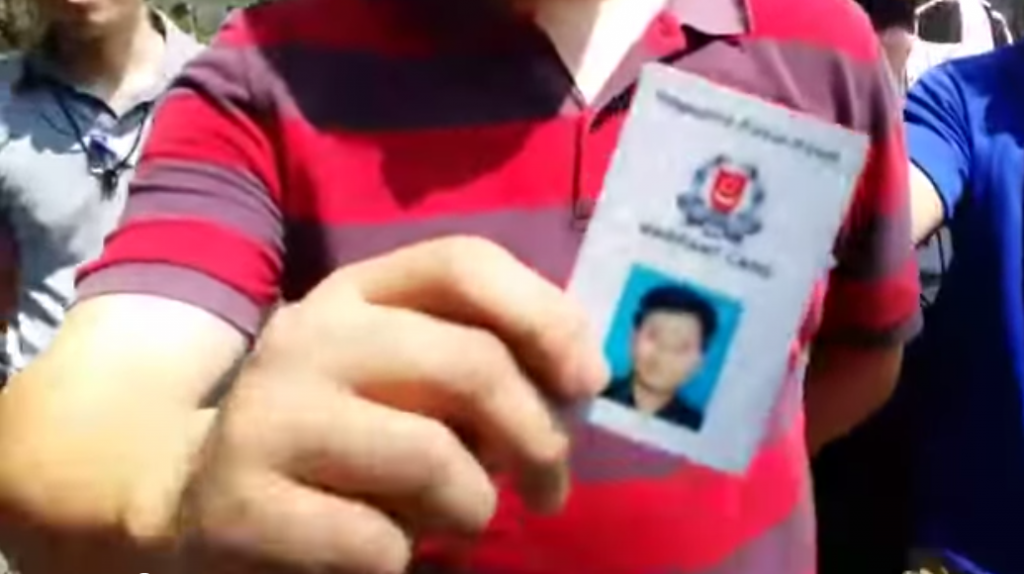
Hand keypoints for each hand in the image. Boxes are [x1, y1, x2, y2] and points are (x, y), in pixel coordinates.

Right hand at [178, 237, 607, 573]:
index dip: (544, 314)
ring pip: (434, 458)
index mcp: (356, 292)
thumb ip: (476, 361)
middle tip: (552, 485)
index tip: (587, 381)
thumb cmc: (334, 430)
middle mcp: (310, 337)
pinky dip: (405, 558)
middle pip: (470, 363)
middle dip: (539, 437)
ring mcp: (270, 418)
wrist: (195, 490)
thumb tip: (580, 379)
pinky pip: (379, 543)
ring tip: (456, 517)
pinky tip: (381, 549)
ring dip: (474, 506)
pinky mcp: (244, 506)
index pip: (463, 262)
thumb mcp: (400, 376)